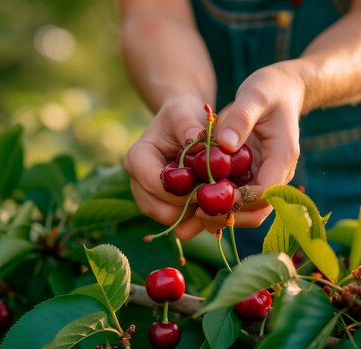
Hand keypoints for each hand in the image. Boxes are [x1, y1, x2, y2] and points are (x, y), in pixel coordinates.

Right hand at [123, 94, 209, 238]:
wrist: (183, 123)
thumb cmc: (182, 114)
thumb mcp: (184, 111)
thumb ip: (188, 125)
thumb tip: (195, 140)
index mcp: (138, 158)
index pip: (156, 184)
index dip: (184, 189)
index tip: (212, 183)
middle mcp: (138, 183)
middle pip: (162, 210)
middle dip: (193, 206)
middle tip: (221, 197)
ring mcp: (150, 199)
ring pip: (172, 222)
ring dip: (198, 216)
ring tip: (221, 202)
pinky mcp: (164, 208)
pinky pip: (181, 225)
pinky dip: (199, 220)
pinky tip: (218, 206)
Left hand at [195, 62, 304, 230]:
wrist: (281, 89)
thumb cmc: (269, 89)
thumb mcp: (254, 94)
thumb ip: (240, 119)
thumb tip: (224, 146)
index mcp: (282, 156)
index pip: (265, 192)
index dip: (238, 201)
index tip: (207, 198)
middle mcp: (278, 172)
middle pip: (258, 210)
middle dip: (228, 216)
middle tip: (196, 213)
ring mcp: (266, 176)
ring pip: (248, 209)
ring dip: (222, 215)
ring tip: (192, 213)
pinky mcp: (254, 175)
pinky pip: (239, 198)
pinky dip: (220, 204)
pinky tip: (197, 202)